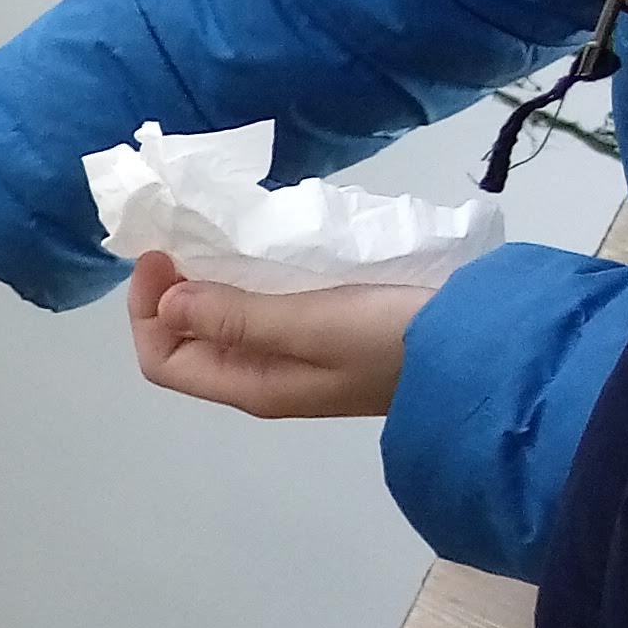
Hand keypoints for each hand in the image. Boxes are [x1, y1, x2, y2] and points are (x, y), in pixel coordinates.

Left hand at [125, 255, 427, 420]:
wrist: (480, 352)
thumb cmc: (393, 340)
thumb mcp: (311, 325)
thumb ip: (237, 318)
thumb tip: (166, 303)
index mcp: (252, 387)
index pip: (163, 361)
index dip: (147, 310)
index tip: (160, 255)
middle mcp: (264, 379)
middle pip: (187, 342)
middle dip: (169, 293)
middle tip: (180, 239)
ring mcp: (294, 360)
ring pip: (223, 324)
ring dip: (206, 285)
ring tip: (210, 241)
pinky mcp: (324, 335)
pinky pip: (262, 312)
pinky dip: (245, 282)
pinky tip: (255, 252)